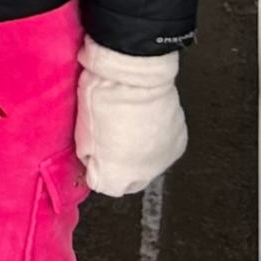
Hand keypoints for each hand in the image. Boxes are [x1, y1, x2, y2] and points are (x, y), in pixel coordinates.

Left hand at [74, 43, 188, 196]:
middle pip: (129, 181)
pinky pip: (164, 150)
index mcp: (116, 174)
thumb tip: (93, 159)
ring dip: (140, 154)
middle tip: (112, 143)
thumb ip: (88, 155)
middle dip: (120, 166)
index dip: (96, 168)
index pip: (102, 185)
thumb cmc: (105, 96)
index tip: (94, 154)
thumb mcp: (82, 130)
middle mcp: (144, 174)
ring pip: (148, 166)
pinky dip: (157, 141)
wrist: (135, 74)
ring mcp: (164, 159)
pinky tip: (148, 125)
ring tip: (131, 130)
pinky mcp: (179, 143)